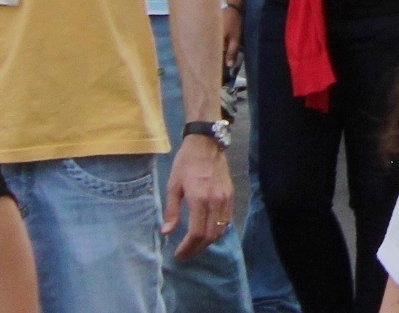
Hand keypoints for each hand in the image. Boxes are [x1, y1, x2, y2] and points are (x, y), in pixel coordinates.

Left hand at [164, 133, 231, 252]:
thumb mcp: (173, 186)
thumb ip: (171, 211)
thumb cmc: (186, 163)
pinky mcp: (231, 195)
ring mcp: (226, 198)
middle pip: (210, 235)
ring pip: (221, 230)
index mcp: (199, 199)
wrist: (207, 143)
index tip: (178, 254)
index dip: (187, 248)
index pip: (196, 233)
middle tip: (185, 254)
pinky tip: (207, 232)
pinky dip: (217, 231)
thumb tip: (167, 233)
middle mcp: (216, 201)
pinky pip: (227, 220)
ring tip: (195, 245)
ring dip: (208, 242)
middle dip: (197, 249)